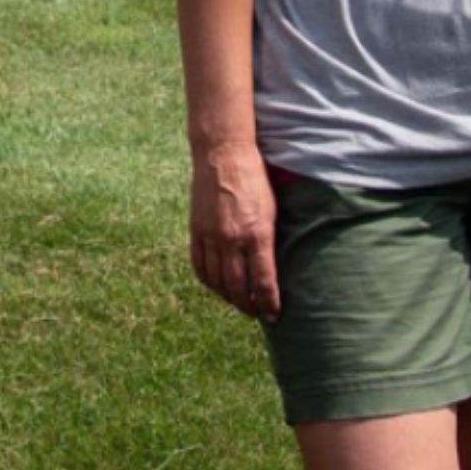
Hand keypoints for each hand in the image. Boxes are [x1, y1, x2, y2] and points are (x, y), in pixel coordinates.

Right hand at [188, 142, 280, 322]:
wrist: (223, 154)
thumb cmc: (254, 180)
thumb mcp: (271, 211)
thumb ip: (268, 242)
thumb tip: (270, 271)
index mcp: (257, 234)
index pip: (262, 282)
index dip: (268, 304)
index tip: (274, 315)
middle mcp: (232, 239)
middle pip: (237, 287)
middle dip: (248, 306)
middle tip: (256, 313)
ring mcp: (211, 235)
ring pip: (216, 281)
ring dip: (228, 297)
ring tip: (238, 301)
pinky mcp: (196, 229)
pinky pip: (199, 265)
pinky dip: (208, 280)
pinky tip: (216, 284)